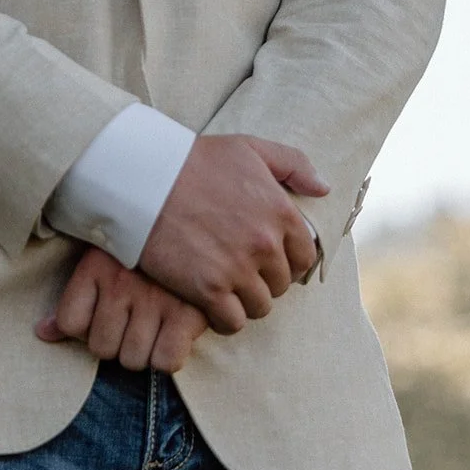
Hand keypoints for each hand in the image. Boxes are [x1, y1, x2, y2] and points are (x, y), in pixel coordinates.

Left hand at [35, 246, 207, 372]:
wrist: (199, 226)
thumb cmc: (145, 252)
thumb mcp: (104, 262)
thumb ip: (74, 302)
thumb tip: (42, 334)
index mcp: (96, 265)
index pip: (70, 323)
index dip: (85, 328)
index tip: (104, 314)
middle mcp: (120, 283)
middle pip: (101, 348)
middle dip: (117, 341)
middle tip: (135, 319)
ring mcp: (153, 300)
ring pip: (132, 360)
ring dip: (143, 350)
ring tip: (155, 324)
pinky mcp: (186, 314)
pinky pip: (166, 362)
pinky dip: (169, 355)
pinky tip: (174, 332)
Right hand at [139, 134, 328, 336]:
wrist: (146, 177)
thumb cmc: (196, 160)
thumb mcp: (249, 148)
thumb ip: (293, 164)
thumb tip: (323, 188)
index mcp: (280, 212)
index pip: (305, 256)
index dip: (288, 259)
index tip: (268, 257)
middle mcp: (264, 244)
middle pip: (282, 284)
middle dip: (265, 277)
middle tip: (242, 268)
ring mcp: (237, 269)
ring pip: (260, 306)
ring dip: (246, 299)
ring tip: (227, 285)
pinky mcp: (207, 290)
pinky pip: (232, 322)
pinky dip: (225, 317)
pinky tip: (212, 301)